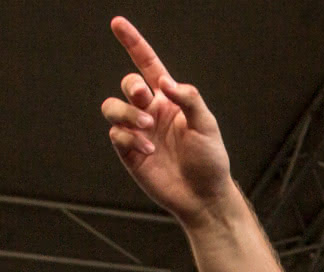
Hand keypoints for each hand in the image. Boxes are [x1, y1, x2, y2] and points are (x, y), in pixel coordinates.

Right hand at [101, 17, 234, 225]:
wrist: (204, 196)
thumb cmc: (210, 160)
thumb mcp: (207, 125)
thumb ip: (188, 99)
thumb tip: (164, 82)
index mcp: (170, 100)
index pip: (148, 66)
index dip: (133, 44)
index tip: (118, 23)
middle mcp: (151, 112)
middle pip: (127, 85)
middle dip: (131, 87)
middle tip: (144, 98)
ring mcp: (138, 132)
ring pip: (112, 107)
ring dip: (126, 112)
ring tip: (146, 126)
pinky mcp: (129, 152)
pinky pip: (116, 134)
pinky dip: (129, 138)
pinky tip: (148, 149)